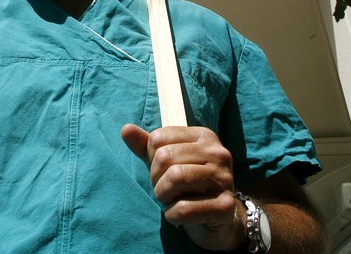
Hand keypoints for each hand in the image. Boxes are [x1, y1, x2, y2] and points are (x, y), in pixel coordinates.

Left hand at [121, 124, 244, 251]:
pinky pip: (184, 208)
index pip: (158, 138)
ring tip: (171, 200)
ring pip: (175, 179)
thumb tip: (126, 129)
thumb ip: (144, 145)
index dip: (151, 158)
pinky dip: (172, 215)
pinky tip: (179, 215)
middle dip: (156, 179)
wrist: (217, 219)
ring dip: (163, 196)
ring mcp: (225, 179)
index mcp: (204, 136)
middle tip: (165, 190)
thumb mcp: (163, 163)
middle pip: (165, 157)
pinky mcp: (225, 206)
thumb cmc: (185, 185)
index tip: (163, 171)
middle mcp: (218, 153)